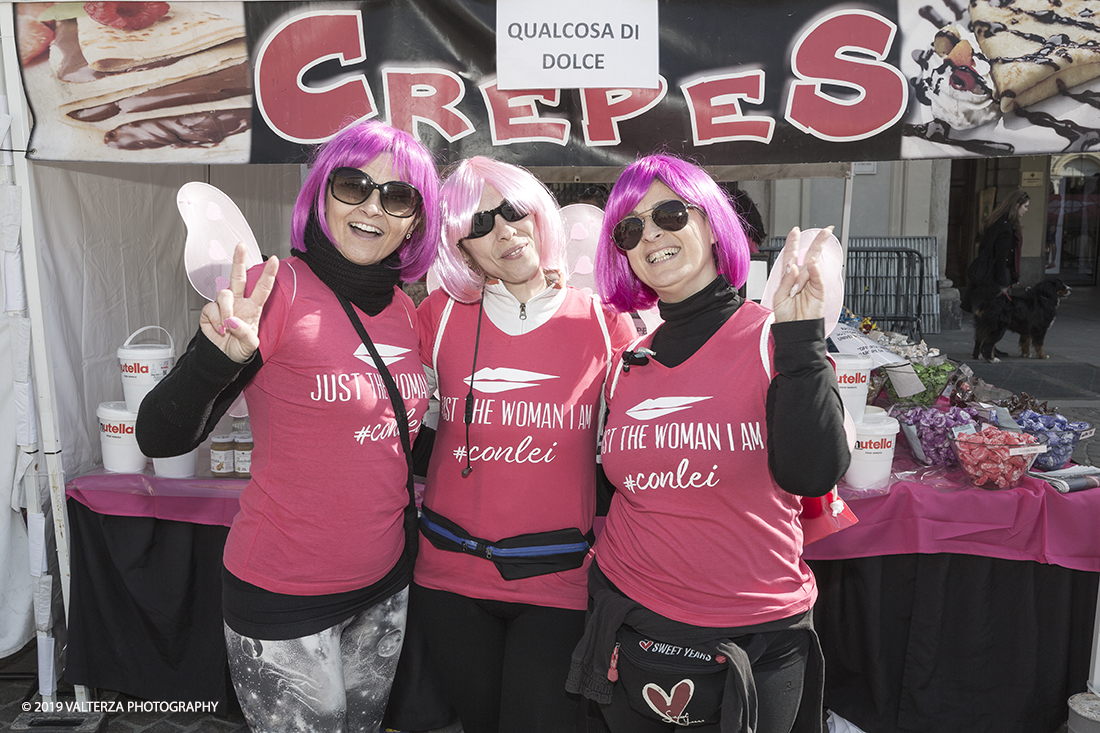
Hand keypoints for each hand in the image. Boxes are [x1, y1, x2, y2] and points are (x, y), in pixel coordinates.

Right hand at [199, 243, 278, 362]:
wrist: (222, 357)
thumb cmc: (239, 349)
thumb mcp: (250, 346)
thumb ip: (245, 334)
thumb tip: (234, 321)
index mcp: (252, 308)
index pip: (262, 288)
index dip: (268, 274)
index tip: (275, 260)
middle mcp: (238, 302)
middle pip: (238, 277)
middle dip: (239, 260)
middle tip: (241, 246)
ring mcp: (224, 305)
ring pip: (224, 294)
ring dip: (226, 311)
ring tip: (227, 328)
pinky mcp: (210, 310)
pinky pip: (212, 309)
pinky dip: (216, 321)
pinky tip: (219, 330)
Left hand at [771, 226, 831, 322]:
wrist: (795, 329)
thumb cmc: (786, 315)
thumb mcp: (779, 296)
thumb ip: (785, 280)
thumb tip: (792, 266)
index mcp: (789, 277)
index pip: (791, 255)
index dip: (793, 243)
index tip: (795, 231)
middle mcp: (801, 277)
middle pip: (809, 255)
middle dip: (817, 242)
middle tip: (825, 231)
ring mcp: (811, 283)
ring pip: (812, 266)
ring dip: (809, 263)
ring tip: (807, 266)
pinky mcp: (819, 290)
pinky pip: (817, 278)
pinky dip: (815, 271)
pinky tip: (813, 265)